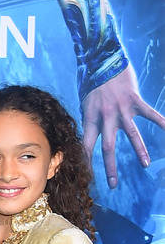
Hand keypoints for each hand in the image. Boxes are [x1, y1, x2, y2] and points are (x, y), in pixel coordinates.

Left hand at [81, 66, 164, 188]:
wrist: (101, 60)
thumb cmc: (93, 83)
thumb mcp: (86, 102)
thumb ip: (92, 119)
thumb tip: (90, 134)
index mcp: (91, 117)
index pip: (86, 143)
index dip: (86, 160)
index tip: (86, 175)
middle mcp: (105, 115)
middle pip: (107, 146)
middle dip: (110, 166)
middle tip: (113, 184)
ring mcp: (121, 108)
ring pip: (131, 134)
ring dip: (139, 150)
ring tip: (145, 165)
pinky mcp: (134, 100)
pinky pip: (151, 114)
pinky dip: (163, 123)